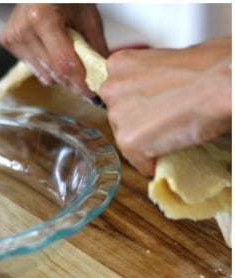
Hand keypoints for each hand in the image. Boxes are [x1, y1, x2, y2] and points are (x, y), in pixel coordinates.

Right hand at [1, 4, 107, 96]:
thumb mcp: (87, 14)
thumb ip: (94, 45)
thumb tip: (102, 74)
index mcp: (42, 18)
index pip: (63, 63)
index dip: (79, 81)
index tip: (91, 91)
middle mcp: (23, 29)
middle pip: (52, 72)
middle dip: (72, 80)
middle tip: (86, 81)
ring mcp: (13, 36)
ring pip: (42, 74)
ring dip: (60, 74)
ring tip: (71, 61)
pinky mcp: (8, 41)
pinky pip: (33, 67)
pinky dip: (47, 66)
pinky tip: (53, 51)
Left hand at [102, 38, 231, 175]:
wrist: (225, 83)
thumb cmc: (212, 65)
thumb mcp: (169, 58)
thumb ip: (150, 75)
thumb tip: (156, 87)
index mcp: (119, 64)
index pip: (119, 93)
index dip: (140, 102)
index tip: (155, 104)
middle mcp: (111, 89)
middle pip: (119, 117)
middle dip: (140, 121)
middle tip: (167, 118)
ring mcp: (118, 117)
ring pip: (127, 139)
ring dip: (147, 141)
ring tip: (174, 131)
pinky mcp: (128, 142)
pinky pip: (139, 161)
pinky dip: (154, 162)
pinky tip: (172, 149)